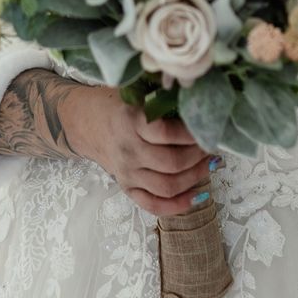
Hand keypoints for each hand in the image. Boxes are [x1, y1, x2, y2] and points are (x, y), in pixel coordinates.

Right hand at [68, 85, 222, 216]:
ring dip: (196, 177)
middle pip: (172, 163)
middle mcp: (128, 150)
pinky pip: (154, 205)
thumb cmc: (118, 104)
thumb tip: (200, 101)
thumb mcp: (136, 92)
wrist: (86, 122)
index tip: (207, 126)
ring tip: (210, 164)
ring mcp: (127, 172)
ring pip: (168, 186)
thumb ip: (162, 97)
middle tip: (212, 145)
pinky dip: (179, 205)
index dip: (193, 133)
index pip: (167, 133)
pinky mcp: (127, 188)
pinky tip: (198, 196)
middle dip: (199, 156)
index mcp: (131, 121)